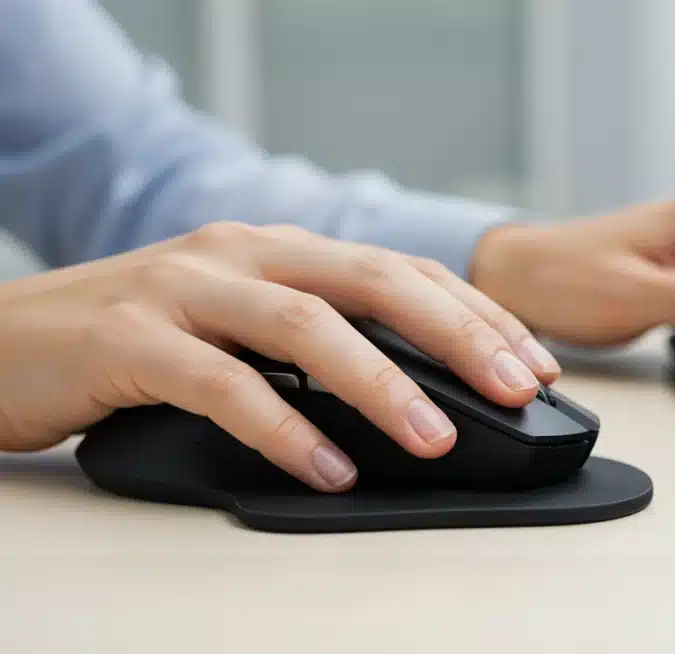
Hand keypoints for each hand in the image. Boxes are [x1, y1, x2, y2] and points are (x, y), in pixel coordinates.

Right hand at [0, 222, 559, 491]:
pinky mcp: (131, 339)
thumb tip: (418, 394)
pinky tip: (327, 472)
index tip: (536, 364)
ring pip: (306, 325)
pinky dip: (284, 430)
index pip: (402, 270)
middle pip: (373, 280)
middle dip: (458, 335)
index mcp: (279, 248)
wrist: (1, 341)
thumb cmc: (134, 337)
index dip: (476, 314)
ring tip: (436, 439)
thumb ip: (315, 338)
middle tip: (518, 389)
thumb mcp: (239, 320)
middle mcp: (242, 254)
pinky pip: (224, 385)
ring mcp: (185, 290)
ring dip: (383, 385)